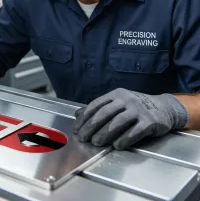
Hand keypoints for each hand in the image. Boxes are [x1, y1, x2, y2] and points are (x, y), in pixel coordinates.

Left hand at [73, 88, 188, 149]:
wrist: (165, 108)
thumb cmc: (136, 107)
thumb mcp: (117, 103)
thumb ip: (99, 108)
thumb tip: (77, 114)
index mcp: (116, 94)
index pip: (96, 105)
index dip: (85, 117)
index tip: (76, 129)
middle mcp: (126, 100)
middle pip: (105, 113)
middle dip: (92, 126)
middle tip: (83, 137)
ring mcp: (138, 109)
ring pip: (118, 121)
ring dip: (105, 133)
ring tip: (96, 142)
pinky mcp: (150, 121)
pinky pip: (135, 130)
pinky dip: (125, 138)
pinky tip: (116, 145)